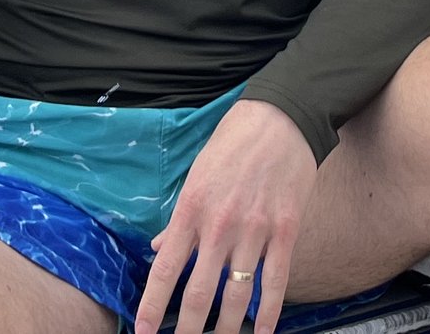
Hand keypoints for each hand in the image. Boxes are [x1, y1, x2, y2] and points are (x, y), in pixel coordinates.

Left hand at [135, 99, 316, 333]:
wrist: (281, 117)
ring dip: (225, 329)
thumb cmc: (233, 143)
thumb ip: (179, 219)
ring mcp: (255, 230)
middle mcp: (220, 225)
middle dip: (187, 330)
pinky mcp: (285, 231)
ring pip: (237, 296)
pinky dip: (268, 314)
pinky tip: (262, 333)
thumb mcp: (195, 175)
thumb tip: (160, 250)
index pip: (165, 270)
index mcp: (192, 209)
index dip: (152, 306)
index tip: (143, 332)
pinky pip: (276, 282)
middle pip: (199, 293)